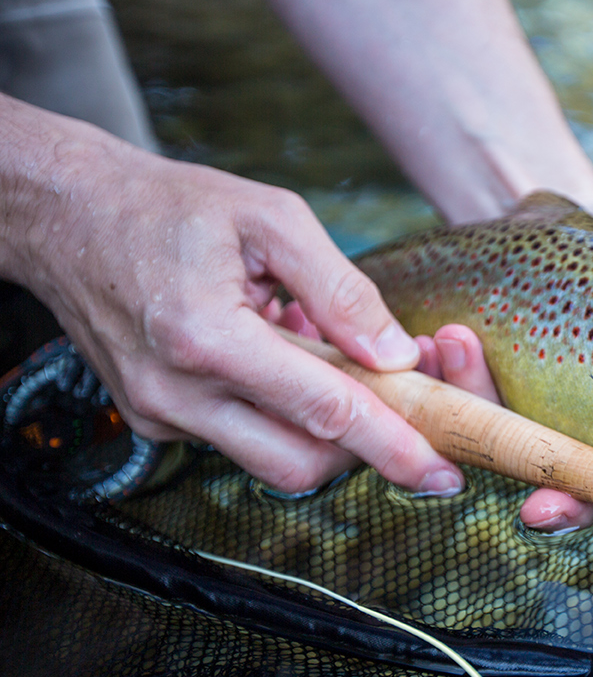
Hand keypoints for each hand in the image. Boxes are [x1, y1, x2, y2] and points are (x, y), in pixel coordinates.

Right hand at [4, 104, 462, 497]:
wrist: (67, 216)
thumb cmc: (168, 207)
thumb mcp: (270, 219)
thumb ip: (341, 290)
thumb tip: (395, 354)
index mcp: (207, 338)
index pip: (322, 410)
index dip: (392, 443)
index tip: (441, 470)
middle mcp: (177, 394)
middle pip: (299, 463)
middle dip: (362, 447)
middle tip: (401, 399)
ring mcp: (160, 415)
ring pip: (270, 459)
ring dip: (320, 423)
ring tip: (322, 347)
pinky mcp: (155, 421)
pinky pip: (238, 437)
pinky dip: (279, 410)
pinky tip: (279, 352)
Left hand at [416, 191, 592, 543]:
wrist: (538, 231)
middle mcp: (587, 429)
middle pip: (578, 486)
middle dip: (557, 495)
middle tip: (534, 503)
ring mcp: (528, 419)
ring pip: (502, 447)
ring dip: (471, 415)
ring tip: (448, 343)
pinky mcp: (475, 400)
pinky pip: (450, 409)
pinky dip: (435, 381)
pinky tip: (421, 344)